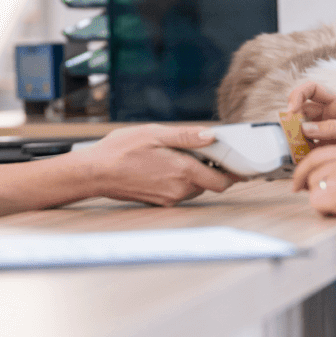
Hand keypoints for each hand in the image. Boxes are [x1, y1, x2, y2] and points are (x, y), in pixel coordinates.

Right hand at [81, 125, 239, 205]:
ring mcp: (169, 198)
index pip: (222, 180)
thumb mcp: (155, 134)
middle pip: (209, 183)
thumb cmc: (121, 151)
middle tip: (205, 150)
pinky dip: (180, 179)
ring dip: (194, 173)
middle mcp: (179, 190)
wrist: (95, 173)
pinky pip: (179, 191)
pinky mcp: (159, 201)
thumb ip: (186, 137)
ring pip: (194, 187)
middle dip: (211, 168)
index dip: (234, 173)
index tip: (240, 164)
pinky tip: (165, 165)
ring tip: (178, 155)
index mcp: (183, 172)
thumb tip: (211, 136)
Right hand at [286, 81, 335, 167]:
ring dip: (294, 140)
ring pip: (299, 131)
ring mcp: (323, 132)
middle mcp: (326, 115)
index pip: (311, 89)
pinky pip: (305, 149)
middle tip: (290, 136)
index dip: (298, 95)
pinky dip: (300, 155)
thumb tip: (305, 128)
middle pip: (300, 112)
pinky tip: (302, 163)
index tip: (291, 111)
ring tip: (296, 153)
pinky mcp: (322, 148)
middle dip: (292, 122)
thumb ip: (335, 128)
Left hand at [292, 141, 335, 221]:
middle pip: (313, 169)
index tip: (297, 179)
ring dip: (320, 199)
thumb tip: (307, 176)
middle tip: (300, 191)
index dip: (304, 168)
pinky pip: (317, 201)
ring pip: (314, 185)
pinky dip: (323, 210)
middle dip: (306, 183)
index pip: (319, 154)